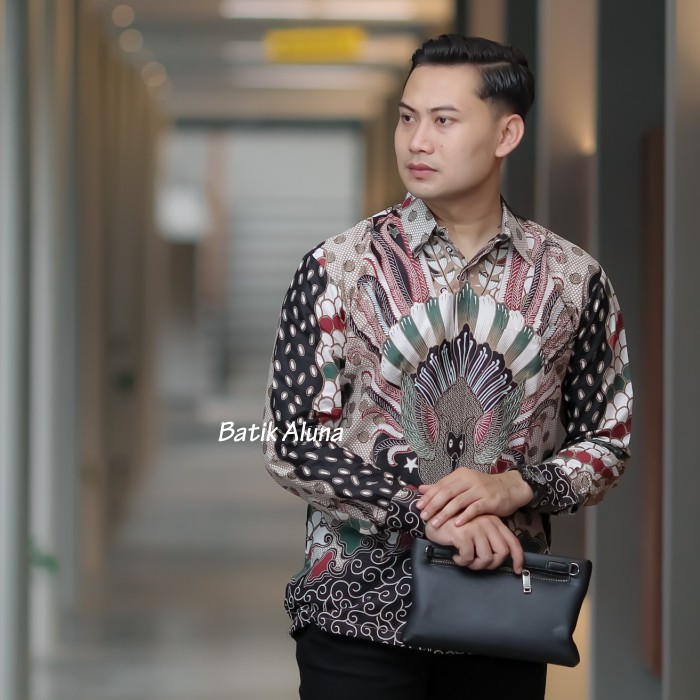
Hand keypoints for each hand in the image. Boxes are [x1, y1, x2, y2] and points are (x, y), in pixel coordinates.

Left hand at [417, 468, 532, 526]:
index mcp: (460, 475)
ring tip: (435, 523)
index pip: (441, 485)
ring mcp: (479, 490)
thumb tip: (421, 489)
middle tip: (423, 515)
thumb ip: (443, 487)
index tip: (418, 506)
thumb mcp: (463, 484)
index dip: (429, 496)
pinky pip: (474, 509)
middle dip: (434, 505)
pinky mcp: (489, 500)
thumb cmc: (483, 488)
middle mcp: (468, 480)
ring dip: (445, 513)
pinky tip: (456, 524)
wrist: (510, 487)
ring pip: (458, 501)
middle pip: (447, 492)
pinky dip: (464, 516)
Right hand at [425, 515, 523, 572]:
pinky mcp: (464, 534)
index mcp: (494, 522)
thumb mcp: (476, 529)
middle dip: (490, 564)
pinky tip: (455, 556)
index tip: (516, 570)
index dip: (518, 558)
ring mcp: (476, 528)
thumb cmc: (454, 525)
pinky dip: (462, 561)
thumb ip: (489, 539)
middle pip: (501, 553)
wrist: (433, 516)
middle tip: (476, 564)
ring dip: (475, 565)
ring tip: (465, 560)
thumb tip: (501, 558)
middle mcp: (488, 523)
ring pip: (486, 558)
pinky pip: (469, 558)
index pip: (513, 542)